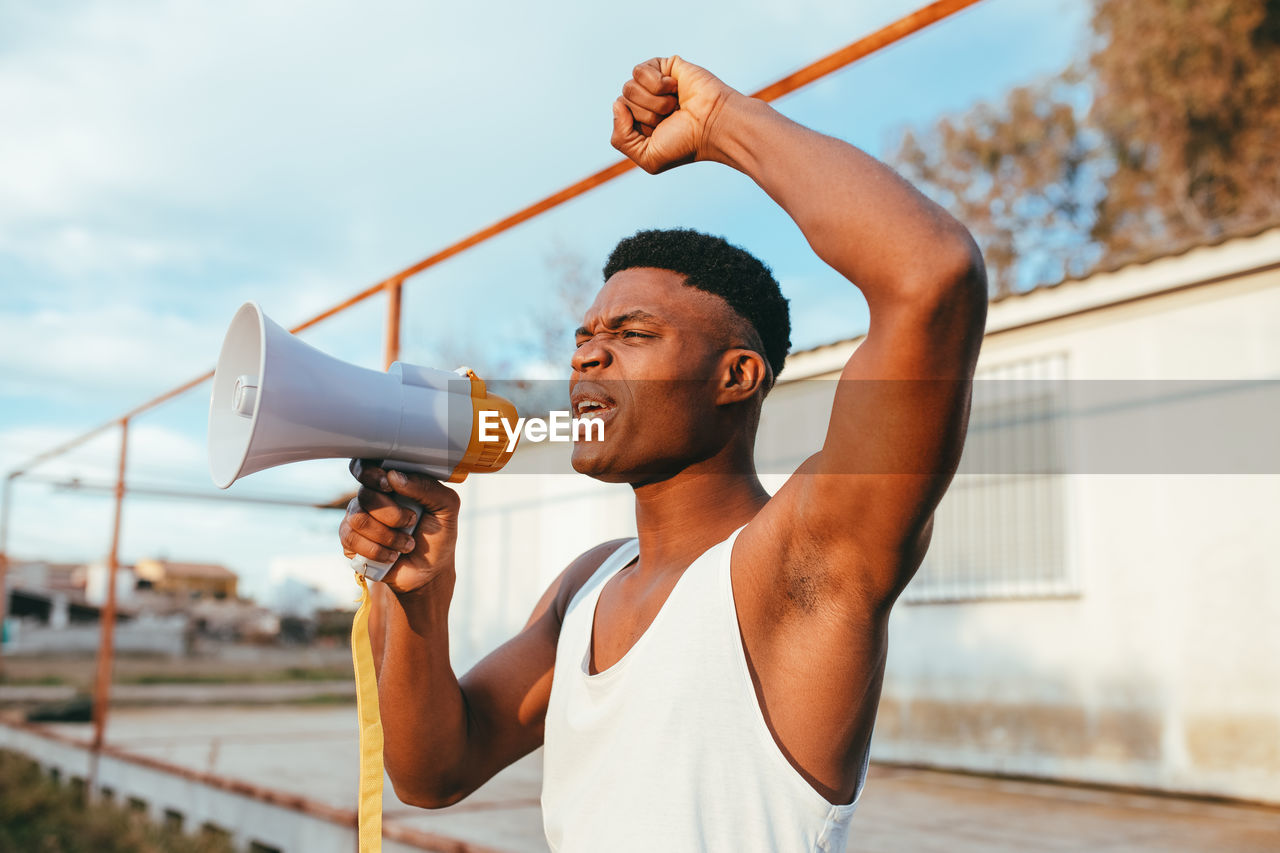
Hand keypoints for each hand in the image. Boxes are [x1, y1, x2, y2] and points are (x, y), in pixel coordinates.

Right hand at [340, 459, 459, 594]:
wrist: (429, 572)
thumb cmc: (438, 535)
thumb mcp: (447, 507)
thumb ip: (428, 487)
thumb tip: (394, 476)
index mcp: (393, 482)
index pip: (367, 464)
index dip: (371, 472)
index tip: (388, 485)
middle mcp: (372, 497)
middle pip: (365, 494)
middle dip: (392, 514)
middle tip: (411, 521)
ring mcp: (359, 518)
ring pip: (358, 519)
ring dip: (388, 536)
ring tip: (407, 545)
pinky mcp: (350, 541)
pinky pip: (351, 539)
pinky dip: (377, 551)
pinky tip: (392, 556)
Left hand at [611, 56, 739, 173]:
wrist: (712, 125)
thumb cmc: (684, 143)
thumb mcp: (647, 157)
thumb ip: (620, 138)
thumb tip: (616, 103)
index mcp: (638, 121)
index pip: (618, 115)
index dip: (636, 126)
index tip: (660, 131)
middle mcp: (644, 101)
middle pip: (623, 100)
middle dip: (647, 114)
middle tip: (671, 117)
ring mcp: (653, 83)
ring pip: (629, 87)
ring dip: (653, 102)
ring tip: (674, 105)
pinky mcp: (663, 66)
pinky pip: (639, 71)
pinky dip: (657, 84)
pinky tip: (675, 88)